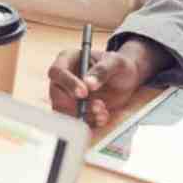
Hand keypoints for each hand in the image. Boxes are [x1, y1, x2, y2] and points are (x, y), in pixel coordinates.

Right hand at [47, 38, 171, 126]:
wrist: (126, 81)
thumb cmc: (119, 65)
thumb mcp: (116, 63)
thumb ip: (103, 70)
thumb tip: (88, 83)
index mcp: (68, 59)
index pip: (57, 72)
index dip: (68, 84)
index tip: (84, 93)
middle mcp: (63, 78)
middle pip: (56, 95)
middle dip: (76, 104)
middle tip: (99, 105)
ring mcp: (66, 96)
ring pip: (63, 111)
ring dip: (84, 115)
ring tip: (104, 112)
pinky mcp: (73, 110)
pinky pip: (74, 121)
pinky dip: (88, 123)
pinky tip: (103, 117)